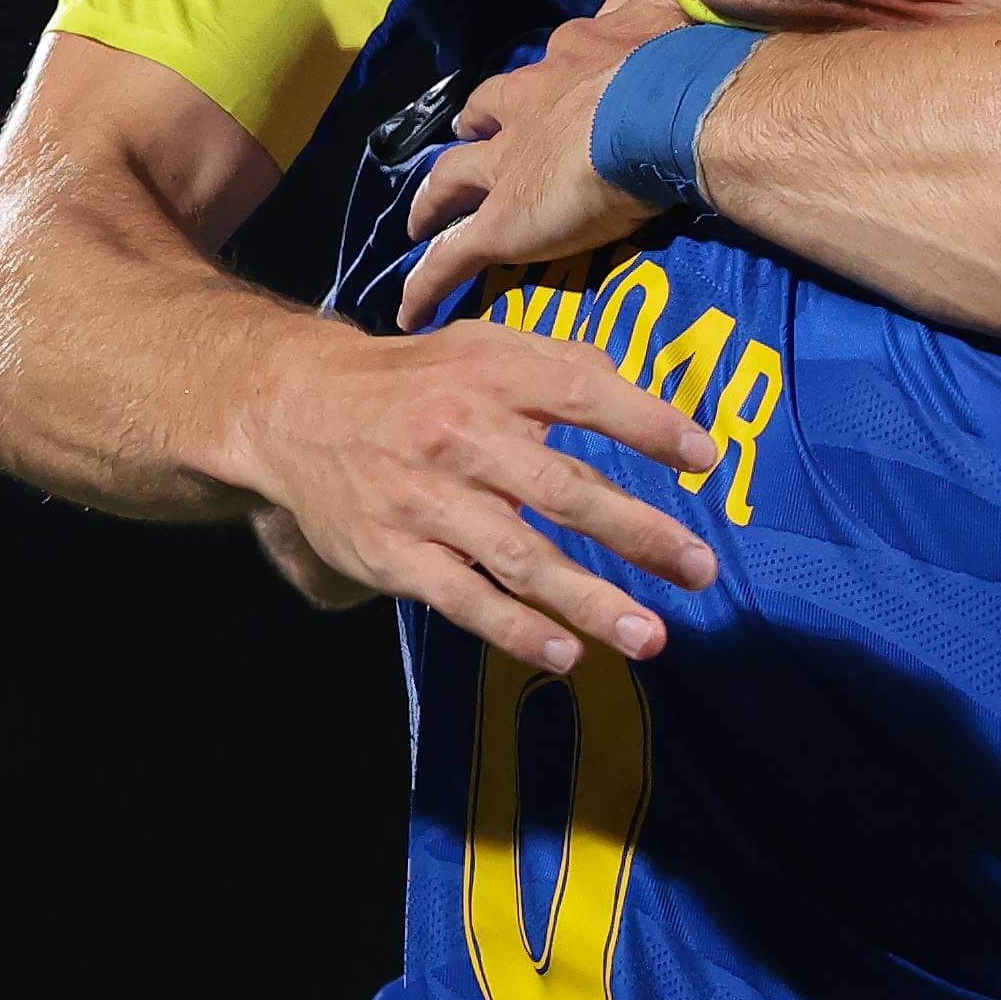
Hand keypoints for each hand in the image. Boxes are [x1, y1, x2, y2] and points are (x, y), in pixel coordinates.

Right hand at [236, 313, 723, 670]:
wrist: (296, 409)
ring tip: (650, 636)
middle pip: (562, 489)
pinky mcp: (393, 553)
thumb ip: (561, 364)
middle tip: (701, 569)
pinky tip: (566, 654)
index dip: (646, 423)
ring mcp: (424, 500)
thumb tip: (650, 400)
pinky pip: (463, 598)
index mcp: (489, 377)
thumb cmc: (415, 381)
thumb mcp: (481, 346)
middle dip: (639, 534)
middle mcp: (459, 436)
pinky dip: (515, 629)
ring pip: (519, 557)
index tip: (705, 457)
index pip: (580, 394)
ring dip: (590, 601)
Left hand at [396, 0, 692, 330]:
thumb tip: (634, 9)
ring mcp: (507, 165)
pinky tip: (412, 307)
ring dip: (433, 199)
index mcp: (571, 57)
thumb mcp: (656, 14)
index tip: (545, 91)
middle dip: (475, 124)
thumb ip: (638, 10)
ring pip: (451, 180)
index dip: (541, 82)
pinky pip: (452, 257)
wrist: (663, 108)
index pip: (547, 66)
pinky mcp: (501, 223)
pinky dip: (427, 282)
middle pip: (485, 110)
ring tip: (419, 221)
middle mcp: (527, 103)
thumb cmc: (675, 64)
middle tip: (467, 135)